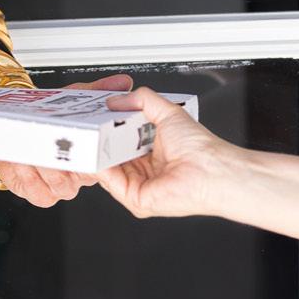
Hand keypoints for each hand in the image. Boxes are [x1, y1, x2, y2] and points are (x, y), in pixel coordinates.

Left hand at [0, 73, 132, 207]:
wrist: (14, 133)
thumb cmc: (46, 120)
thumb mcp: (71, 100)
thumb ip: (96, 92)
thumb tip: (122, 83)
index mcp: (95, 154)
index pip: (105, 160)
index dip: (95, 151)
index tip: (86, 137)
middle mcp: (81, 174)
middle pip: (83, 174)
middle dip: (67, 156)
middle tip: (55, 139)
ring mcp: (63, 187)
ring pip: (60, 182)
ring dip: (43, 163)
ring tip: (32, 146)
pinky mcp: (42, 195)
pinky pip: (39, 191)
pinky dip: (27, 176)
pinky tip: (21, 161)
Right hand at [96, 85, 227, 219]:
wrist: (211, 169)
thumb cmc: (200, 148)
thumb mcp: (168, 112)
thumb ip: (142, 100)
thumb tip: (119, 99)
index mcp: (152, 151)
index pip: (121, 142)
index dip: (107, 131)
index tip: (96, 120)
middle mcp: (145, 169)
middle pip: (111, 157)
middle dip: (98, 143)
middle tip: (87, 128)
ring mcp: (140, 185)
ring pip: (107, 171)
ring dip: (96, 155)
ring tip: (88, 138)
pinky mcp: (136, 198)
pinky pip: (112, 183)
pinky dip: (101, 170)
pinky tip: (98, 155)